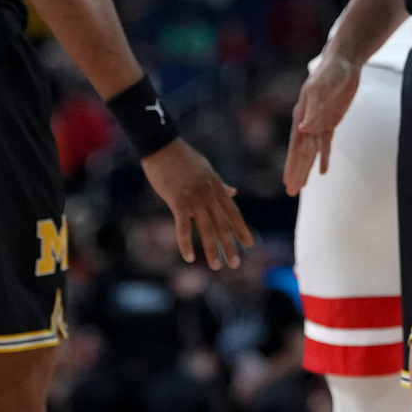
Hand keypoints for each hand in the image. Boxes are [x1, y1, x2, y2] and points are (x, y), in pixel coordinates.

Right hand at [141, 138, 254, 269]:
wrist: (162, 146)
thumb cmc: (182, 157)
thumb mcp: (206, 169)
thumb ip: (220, 183)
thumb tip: (233, 191)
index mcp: (216, 187)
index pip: (233, 212)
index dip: (241, 229)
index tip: (249, 244)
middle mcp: (209, 195)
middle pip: (223, 224)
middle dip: (230, 245)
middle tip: (235, 264)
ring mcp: (194, 199)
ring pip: (207, 229)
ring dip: (212, 250)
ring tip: (217, 266)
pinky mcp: (178, 202)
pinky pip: (183, 227)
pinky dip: (186, 244)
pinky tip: (189, 257)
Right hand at [282, 52, 359, 193]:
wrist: (344, 61)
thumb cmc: (330, 71)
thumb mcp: (322, 88)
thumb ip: (313, 109)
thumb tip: (303, 130)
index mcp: (302, 114)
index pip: (296, 145)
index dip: (292, 164)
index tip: (288, 181)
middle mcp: (308, 121)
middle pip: (302, 152)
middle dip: (296, 171)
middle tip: (290, 191)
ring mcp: (319, 122)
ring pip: (312, 151)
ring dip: (307, 168)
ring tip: (300, 186)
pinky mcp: (331, 121)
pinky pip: (326, 143)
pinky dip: (324, 157)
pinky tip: (322, 171)